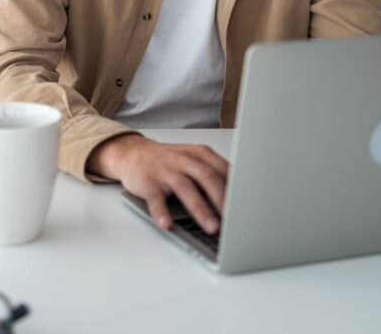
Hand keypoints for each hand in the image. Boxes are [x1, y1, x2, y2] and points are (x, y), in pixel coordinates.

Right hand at [87, 134, 228, 232]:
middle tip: (235, 219)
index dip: (236, 187)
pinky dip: (161, 212)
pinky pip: (155, 198)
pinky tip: (167, 223)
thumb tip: (239, 201)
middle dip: (222, 198)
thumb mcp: (193, 161)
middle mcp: (183, 159)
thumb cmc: (169, 162)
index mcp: (198, 154)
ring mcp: (164, 170)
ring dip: (200, 209)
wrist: (132, 153)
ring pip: (185, 188)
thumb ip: (213, 176)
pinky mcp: (147, 182)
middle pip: (206, 176)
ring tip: (211, 227)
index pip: (222, 169)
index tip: (248, 205)